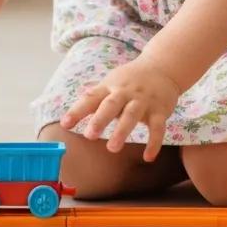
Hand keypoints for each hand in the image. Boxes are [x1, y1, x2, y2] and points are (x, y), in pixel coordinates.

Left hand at [59, 57, 180, 161]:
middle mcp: (125, 92)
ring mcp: (143, 101)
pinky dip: (154, 143)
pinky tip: (148, 157)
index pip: (91, 98)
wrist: (161, 68)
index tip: (65, 124)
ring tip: (112, 148)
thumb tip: (74, 109)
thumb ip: (95, 97)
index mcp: (110, 86)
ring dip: (122, 131)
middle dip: (100, 120)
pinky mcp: (160, 110)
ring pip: (132, 115)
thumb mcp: (111, 82)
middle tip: (89, 135)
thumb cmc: (130, 79)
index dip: (77, 111)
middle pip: (111, 105)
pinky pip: (157, 128)